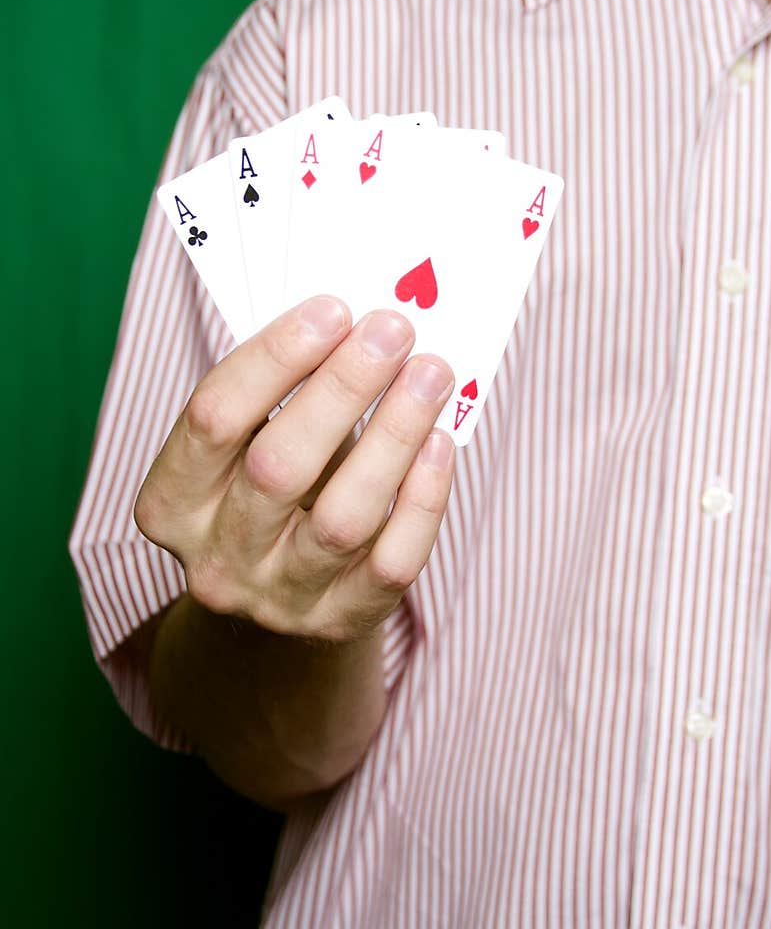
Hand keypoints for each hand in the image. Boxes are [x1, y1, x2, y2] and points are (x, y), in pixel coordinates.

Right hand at [134, 296, 455, 641]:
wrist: (278, 598)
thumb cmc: (268, 492)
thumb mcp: (248, 446)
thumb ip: (284, 393)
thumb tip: (357, 324)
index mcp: (171, 503)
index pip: (213, 418)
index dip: (274, 358)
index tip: (332, 308)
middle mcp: (216, 559)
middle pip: (279, 465)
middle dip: (342, 387)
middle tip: (393, 330)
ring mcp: (280, 599)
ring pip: (343, 516)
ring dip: (394, 434)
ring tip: (429, 373)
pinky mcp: (342, 621)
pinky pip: (392, 560)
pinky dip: (423, 498)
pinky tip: (440, 443)